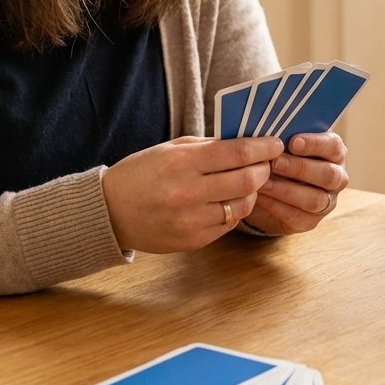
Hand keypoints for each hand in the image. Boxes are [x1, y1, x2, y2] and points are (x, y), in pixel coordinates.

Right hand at [101, 136, 282, 251]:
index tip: (275, 144)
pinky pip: (228, 224)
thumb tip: (248, 142)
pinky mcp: (193, 241)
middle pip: (248, 179)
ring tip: (247, 182)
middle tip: (266, 163)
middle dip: (264, 169)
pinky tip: (227, 200)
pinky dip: (234, 210)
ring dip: (252, 191)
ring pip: (243, 204)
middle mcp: (188, 193)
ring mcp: (191, 221)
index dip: (264, 147)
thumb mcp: (172, 149)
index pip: (239, 152)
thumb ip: (210, 146)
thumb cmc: (142, 173)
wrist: (109, 212)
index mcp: (183, 163)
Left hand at [243, 132, 349, 234]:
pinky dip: (276, 206)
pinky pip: (297, 216)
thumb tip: (269, 132)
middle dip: (300, 168)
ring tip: (263, 182)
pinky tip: (260, 197)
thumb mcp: (285, 144)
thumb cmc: (282, 157)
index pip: (334, 146)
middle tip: (275, 163)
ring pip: (315, 199)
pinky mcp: (310, 222)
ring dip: (286, 190)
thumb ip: (284, 137)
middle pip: (328, 175)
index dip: (315, 144)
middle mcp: (337, 178)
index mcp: (334, 153)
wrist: (275, 189)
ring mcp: (326, 202)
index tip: (292, 142)